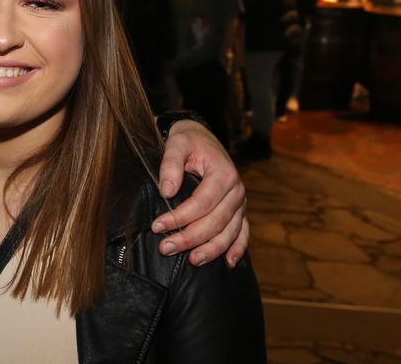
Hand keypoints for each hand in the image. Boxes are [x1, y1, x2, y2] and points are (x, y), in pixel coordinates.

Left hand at [153, 120, 248, 267]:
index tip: (157, 226)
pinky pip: (243, 233)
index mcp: (224, 173)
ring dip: (211, 250)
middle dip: (190, 238)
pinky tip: (227, 263)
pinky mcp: (239, 210)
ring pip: (229, 232)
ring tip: (191, 260)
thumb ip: (170, 164)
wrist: (202, 137)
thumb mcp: (177, 143)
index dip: (180, 217)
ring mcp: (240, 203)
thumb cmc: (188, 141)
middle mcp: (236, 190)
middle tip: (165, 248)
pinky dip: (237, 249)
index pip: (202, 203)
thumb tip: (167, 191)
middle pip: (215, 222)